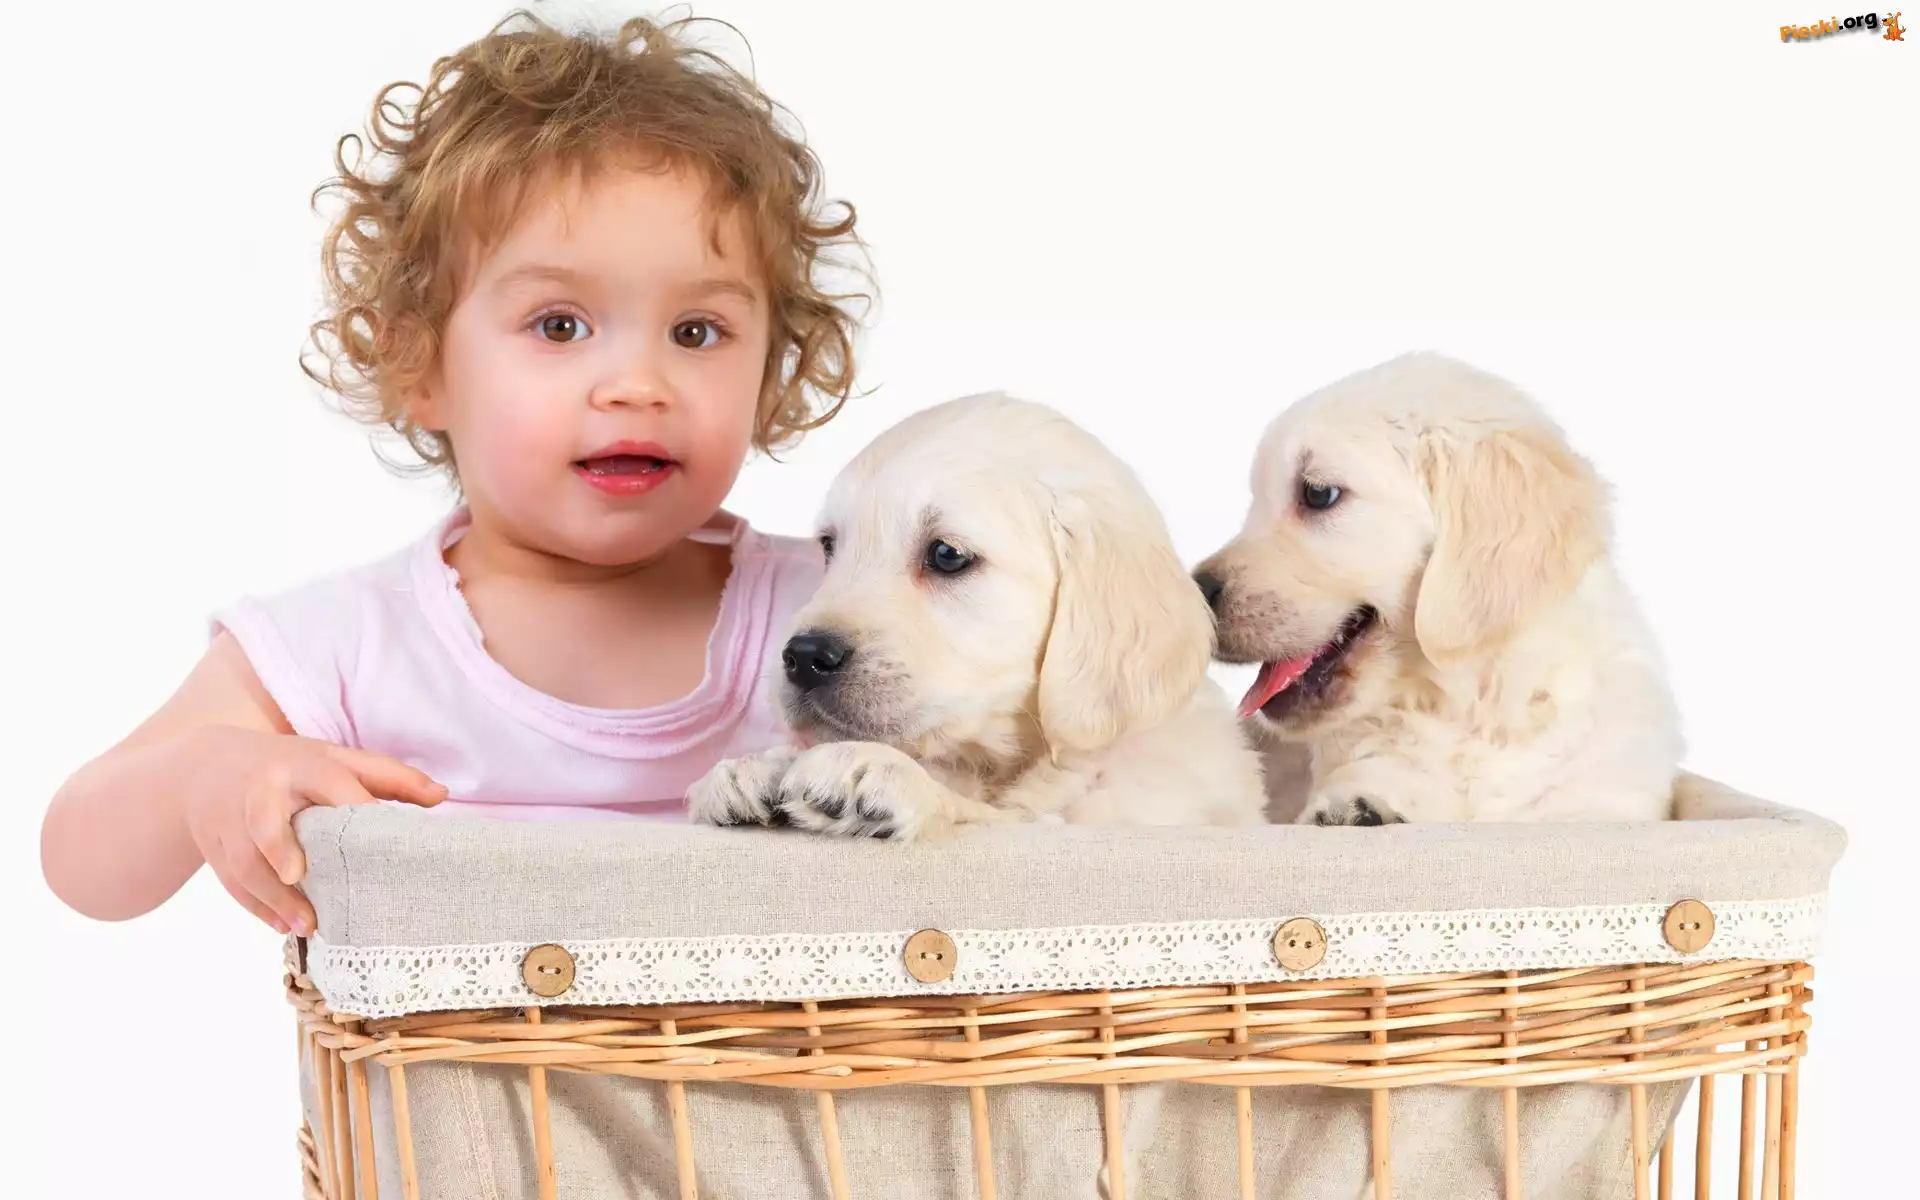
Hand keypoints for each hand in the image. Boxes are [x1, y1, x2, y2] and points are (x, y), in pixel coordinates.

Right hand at [179, 728, 444, 934]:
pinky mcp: (213, 848)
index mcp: (301, 765)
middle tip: (299, 877)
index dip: (351, 805)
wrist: (206, 765)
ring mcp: (231, 821)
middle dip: (278, 848)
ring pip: (244, 861)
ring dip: (272, 896)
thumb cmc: (292, 766)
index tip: (377, 835)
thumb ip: (390, 778)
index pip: (328, 782)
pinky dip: (256, 907)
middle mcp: (262, 792)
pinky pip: (231, 882)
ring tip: (306, 925)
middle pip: (265, 821)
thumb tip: (442, 796)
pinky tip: (283, 927)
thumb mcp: (337, 760)